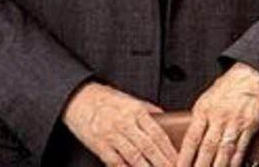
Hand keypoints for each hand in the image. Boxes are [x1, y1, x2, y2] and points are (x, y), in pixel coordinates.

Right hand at [62, 81, 177, 165]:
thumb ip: (147, 109)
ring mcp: (112, 135)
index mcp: (136, 110)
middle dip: (163, 163)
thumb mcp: (129, 99)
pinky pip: (116, 162)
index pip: (158, 134)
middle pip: (149, 147)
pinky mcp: (100, 145)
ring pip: (135, 157)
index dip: (170, 150)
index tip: (179, 160)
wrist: (79, 98)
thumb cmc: (105, 98)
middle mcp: (125, 123)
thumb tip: (164, 117)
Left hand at [177, 62, 258, 166]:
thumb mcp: (207, 98)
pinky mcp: (249, 127)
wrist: (250, 75)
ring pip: (223, 151)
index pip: (191, 138)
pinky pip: (240, 149)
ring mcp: (234, 123)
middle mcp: (218, 117)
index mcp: (204, 109)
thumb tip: (189, 140)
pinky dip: (235, 163)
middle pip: (207, 148)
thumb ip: (199, 119)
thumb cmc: (228, 87)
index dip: (184, 156)